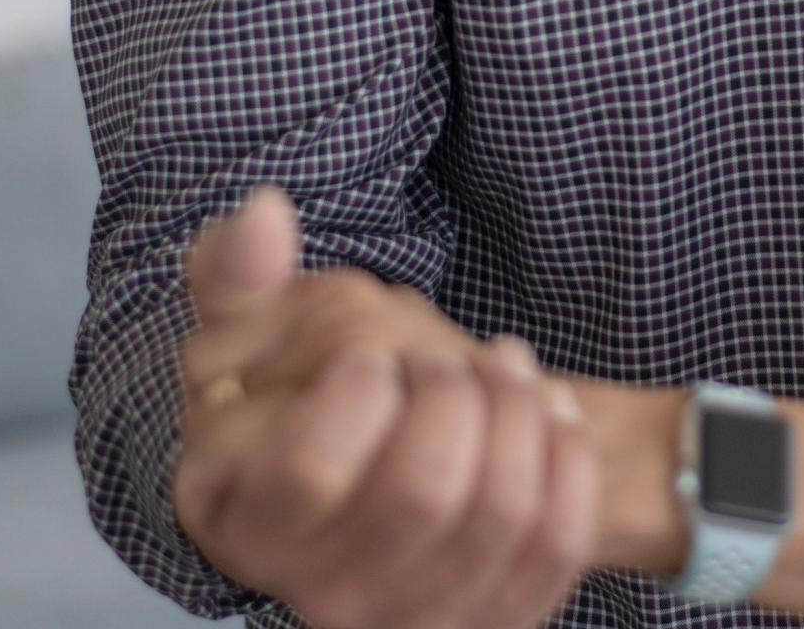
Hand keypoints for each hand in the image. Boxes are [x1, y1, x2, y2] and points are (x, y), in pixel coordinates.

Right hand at [171, 189, 598, 628]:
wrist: (390, 458)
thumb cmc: (313, 389)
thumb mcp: (254, 328)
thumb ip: (237, 272)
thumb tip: (266, 215)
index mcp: (247, 520)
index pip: (309, 470)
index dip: (360, 389)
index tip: (375, 354)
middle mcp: (324, 592)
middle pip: (422, 490)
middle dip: (454, 391)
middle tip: (447, 359)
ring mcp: (412, 616)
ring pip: (501, 511)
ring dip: (518, 412)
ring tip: (500, 374)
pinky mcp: (490, 618)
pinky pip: (557, 540)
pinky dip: (567, 457)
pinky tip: (545, 412)